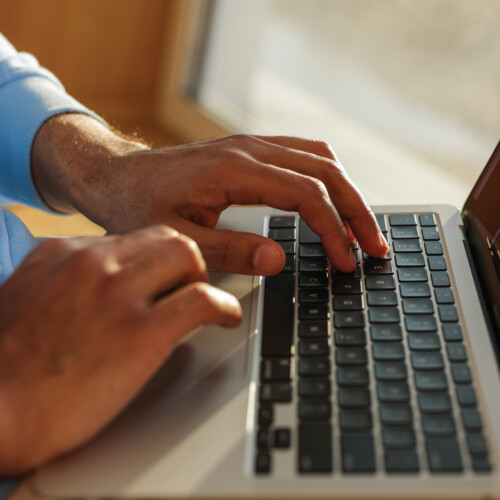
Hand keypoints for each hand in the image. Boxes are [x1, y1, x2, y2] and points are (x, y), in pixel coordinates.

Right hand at [0, 226, 240, 474]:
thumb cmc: (7, 365)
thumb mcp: (26, 298)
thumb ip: (62, 280)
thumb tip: (92, 284)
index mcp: (64, 253)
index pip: (130, 238)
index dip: (153, 260)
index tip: (163, 277)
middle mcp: (92, 264)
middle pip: (164, 237)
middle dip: (183, 261)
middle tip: (187, 286)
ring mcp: (118, 295)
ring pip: (186, 254)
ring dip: (203, 277)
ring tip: (204, 301)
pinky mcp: (141, 332)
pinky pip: (202, 300)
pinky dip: (223, 306)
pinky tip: (225, 317)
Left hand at [33, 115, 388, 274]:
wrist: (117, 176)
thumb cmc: (139, 206)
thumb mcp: (176, 238)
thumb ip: (227, 250)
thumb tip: (278, 259)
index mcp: (234, 171)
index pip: (305, 195)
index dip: (333, 230)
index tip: (346, 261)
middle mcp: (249, 149)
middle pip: (325, 171)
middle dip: (356, 211)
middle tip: (375, 247)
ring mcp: (251, 145)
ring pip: (320, 158)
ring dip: (348, 191)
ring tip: (362, 227)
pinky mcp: (250, 150)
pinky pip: (304, 153)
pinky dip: (328, 177)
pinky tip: (334, 199)